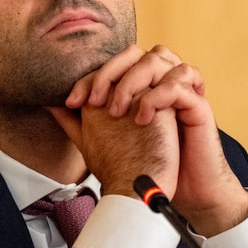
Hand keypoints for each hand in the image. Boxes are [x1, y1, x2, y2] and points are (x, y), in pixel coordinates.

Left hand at [49, 45, 247, 236]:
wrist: (169, 195)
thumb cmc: (139, 166)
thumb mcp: (102, 141)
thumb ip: (78, 120)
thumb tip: (49, 104)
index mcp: (139, 86)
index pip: (113, 64)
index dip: (90, 77)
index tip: (71, 102)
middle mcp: (159, 82)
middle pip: (135, 52)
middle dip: (109, 72)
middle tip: (93, 102)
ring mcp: (180, 89)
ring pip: (159, 57)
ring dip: (133, 80)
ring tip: (117, 111)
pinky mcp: (198, 103)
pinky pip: (184, 79)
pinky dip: (159, 94)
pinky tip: (142, 118)